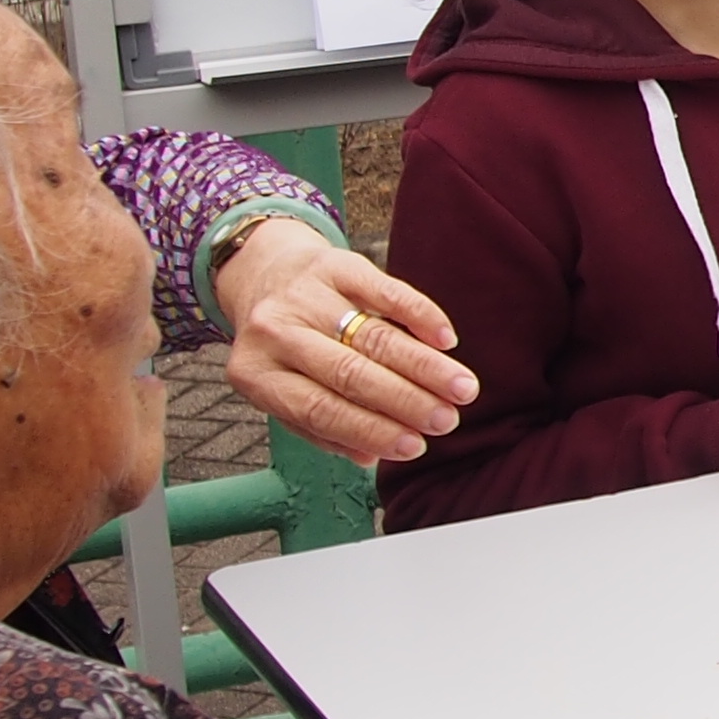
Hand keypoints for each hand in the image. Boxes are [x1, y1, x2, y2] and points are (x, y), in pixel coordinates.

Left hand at [215, 219, 479, 464]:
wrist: (264, 273)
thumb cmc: (284, 348)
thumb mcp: (286, 389)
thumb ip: (324, 427)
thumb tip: (372, 456)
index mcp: (256, 374)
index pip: (319, 410)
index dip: (371, 430)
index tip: (416, 447)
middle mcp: (274, 332)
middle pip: (350, 373)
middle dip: (405, 401)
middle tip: (447, 420)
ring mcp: (304, 294)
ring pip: (374, 336)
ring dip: (425, 366)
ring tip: (462, 389)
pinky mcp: (336, 263)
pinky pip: (387, 291)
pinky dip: (421, 317)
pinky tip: (447, 341)